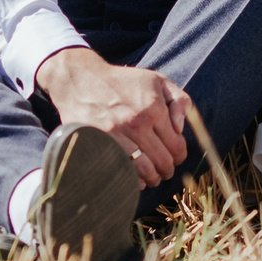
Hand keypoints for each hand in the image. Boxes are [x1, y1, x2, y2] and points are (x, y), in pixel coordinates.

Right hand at [34, 46, 190, 184]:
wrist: (80, 81)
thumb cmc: (122, 82)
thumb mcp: (157, 80)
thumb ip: (179, 101)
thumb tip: (181, 129)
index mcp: (154, 108)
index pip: (177, 146)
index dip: (179, 156)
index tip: (175, 157)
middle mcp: (137, 123)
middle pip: (163, 162)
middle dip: (167, 170)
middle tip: (165, 170)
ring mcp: (117, 135)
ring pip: (145, 171)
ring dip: (152, 178)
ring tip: (152, 176)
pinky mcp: (100, 144)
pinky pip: (123, 172)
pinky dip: (133, 180)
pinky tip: (134, 176)